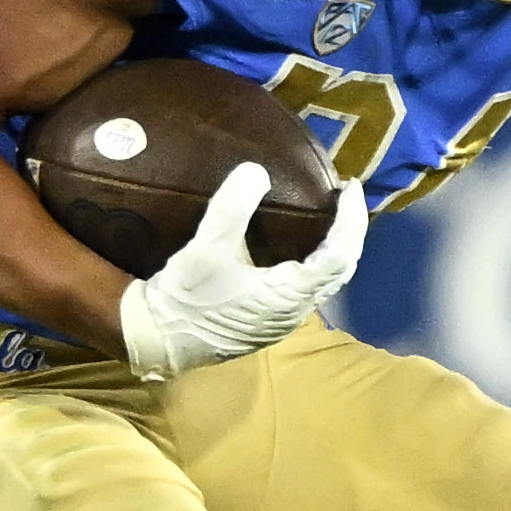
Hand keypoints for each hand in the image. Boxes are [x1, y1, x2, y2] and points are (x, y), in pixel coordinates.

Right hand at [118, 163, 366, 378]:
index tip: (350, 187)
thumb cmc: (186, 298)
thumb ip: (232, 208)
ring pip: (324, 283)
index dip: (351, 219)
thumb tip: (257, 171)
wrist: (159, 340)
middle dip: (348, 232)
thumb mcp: (206, 248)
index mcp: (290, 294)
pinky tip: (299, 248)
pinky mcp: (268, 324)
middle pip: (340, 270)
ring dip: (332, 250)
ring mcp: (283, 322)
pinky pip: (307, 290)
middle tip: (344, 197)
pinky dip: (314, 264)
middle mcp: (295, 312)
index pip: (340, 254)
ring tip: (328, 218)